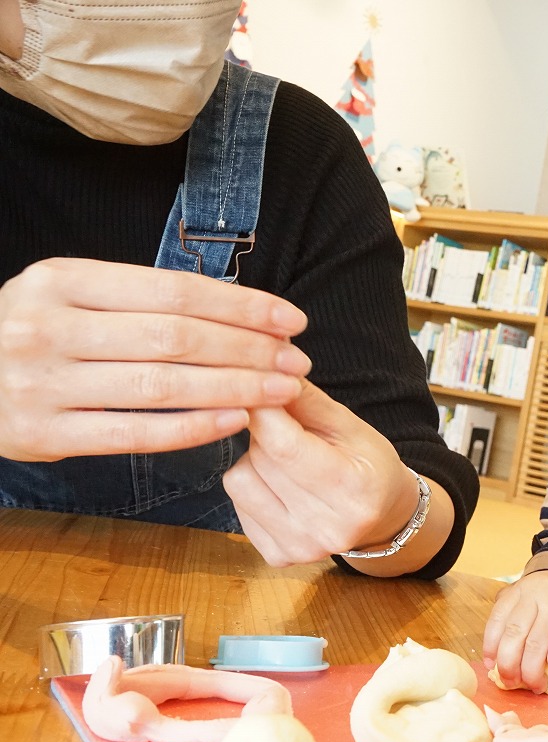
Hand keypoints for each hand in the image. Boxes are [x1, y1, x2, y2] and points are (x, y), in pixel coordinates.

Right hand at [0, 258, 309, 460]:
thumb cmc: (31, 334)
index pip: (174, 291)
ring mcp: (41, 383)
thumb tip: (234, 309)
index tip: (290, 320)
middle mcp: (47, 327)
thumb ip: (135, 299)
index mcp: (60, 280)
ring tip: (282, 390)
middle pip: (175, 337)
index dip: (241, 306)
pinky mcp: (42, 434)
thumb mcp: (66, 297)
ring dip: (235, 388)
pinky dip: (193, 427)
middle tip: (296, 360)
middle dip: (249, 349)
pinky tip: (236, 420)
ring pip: (162, 386)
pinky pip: (135, 433)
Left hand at [222, 380, 419, 566]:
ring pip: (239, 481)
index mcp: (354, 490)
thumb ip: (307, 401)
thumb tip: (263, 373)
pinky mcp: (279, 557)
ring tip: (285, 462)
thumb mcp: (351, 426)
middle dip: (265, 433)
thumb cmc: (369, 465)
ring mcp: (301, 547)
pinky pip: (237, 506)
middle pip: (260, 459)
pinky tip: (280, 487)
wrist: (385, 519)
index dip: (263, 411)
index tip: (256, 389)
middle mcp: (327, 527)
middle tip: (287, 429)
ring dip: (254, 462)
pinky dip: (252, 488)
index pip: (284, 445)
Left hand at [483, 566, 547, 692]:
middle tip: (512, 682)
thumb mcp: (537, 597)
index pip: (497, 621)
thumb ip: (517, 616)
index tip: (492, 666)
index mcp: (522, 590)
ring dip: (531, 672)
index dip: (490, 647)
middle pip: (513, 636)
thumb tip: (496, 655)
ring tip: (535, 684)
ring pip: (535, 645)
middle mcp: (537, 594)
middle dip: (508, 665)